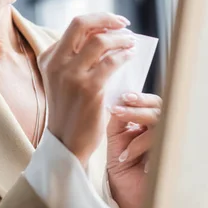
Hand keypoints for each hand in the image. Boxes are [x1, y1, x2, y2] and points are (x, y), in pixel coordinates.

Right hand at [38, 13, 135, 165]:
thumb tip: (107, 37)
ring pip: (99, 41)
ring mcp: (70, 75)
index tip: (112, 23)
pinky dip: (124, 55)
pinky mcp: (88, 88)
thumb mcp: (64, 79)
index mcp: (48, 59)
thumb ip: (77, 58)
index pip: (73, 27)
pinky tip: (131, 56)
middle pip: (80, 24)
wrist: (67, 141)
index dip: (97, 20)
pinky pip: (111, 62)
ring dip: (120, 38)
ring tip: (131, 41)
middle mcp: (56, 63)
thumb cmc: (71, 110)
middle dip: (106, 18)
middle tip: (123, 22)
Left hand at [107, 92, 161, 207]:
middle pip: (157, 111)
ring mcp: (166, 141)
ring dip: (136, 125)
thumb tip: (119, 102)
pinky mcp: (169, 155)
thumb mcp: (115, 135)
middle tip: (117, 110)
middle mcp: (160, 129)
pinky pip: (158, 143)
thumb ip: (118, 118)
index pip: (151, 103)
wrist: (125, 186)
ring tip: (117, 128)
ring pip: (159, 123)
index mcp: (148, 121)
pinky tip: (126, 156)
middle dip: (137, 109)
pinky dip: (139, 147)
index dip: (141, 98)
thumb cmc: (121, 160)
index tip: (124, 97)